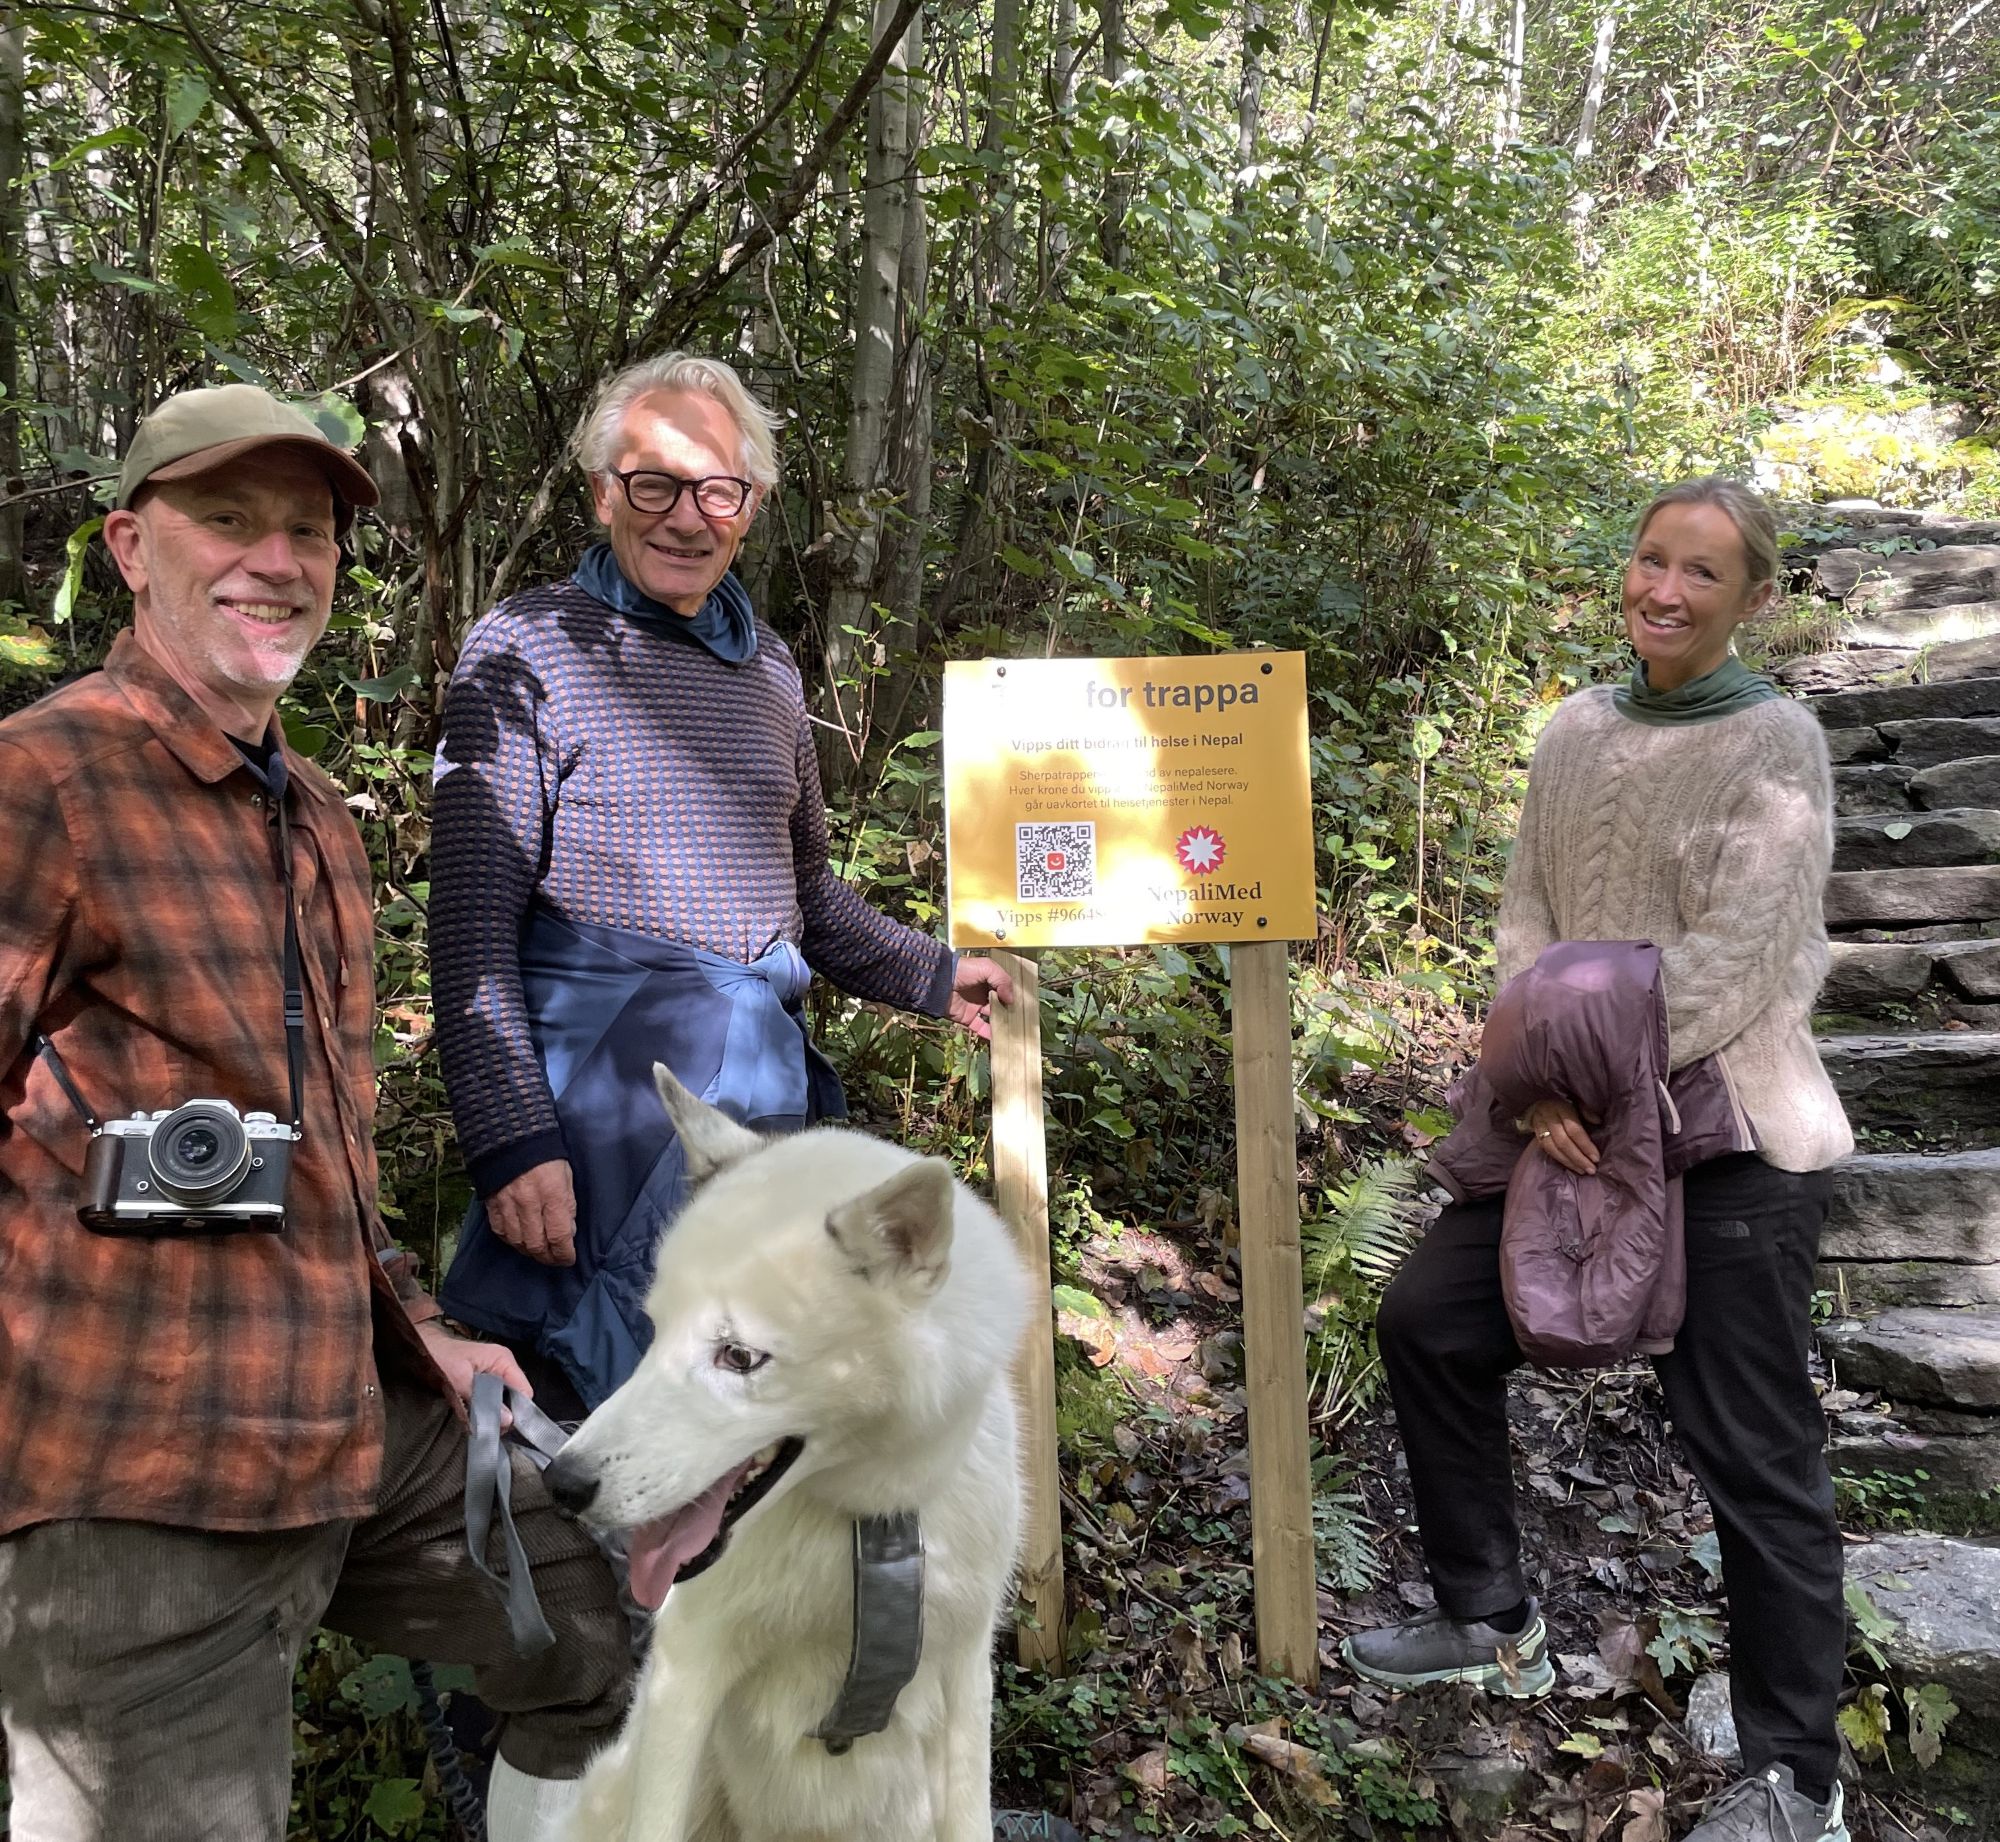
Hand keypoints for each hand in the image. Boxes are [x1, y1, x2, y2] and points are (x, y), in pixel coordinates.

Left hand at [416, 1320, 532, 1426]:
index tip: (504, 1427)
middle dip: (506, 1413)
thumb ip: (484, 1401)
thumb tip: (508, 1420)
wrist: (422, 1348)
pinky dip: (487, 1408)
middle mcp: (504, 1364)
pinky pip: (494, 1397)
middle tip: (489, 1428)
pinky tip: (477, 1415)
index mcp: (503, 1360)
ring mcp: (495, 1371)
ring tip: (481, 1423)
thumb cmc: (440, 1359)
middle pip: (516, 1396)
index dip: (518, 1411)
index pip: (524, 1390)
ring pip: (505, 1398)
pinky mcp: (485, 1379)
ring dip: (495, 1412)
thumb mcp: (460, 1380)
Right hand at [487, 1159, 577, 1265]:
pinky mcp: (492, 1204)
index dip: (564, 1254)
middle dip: (548, 1257)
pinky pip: (500, 1232)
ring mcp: (507, 1205)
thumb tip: (568, 1231)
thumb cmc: (546, 1156)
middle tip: (554, 1259)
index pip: (559, 1236)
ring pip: (517, 1242)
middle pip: (536, 1245)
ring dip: (530, 1251)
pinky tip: (519, 1240)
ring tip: (539, 1252)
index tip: (569, 1258)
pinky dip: (511, 1241)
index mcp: (552, 1195)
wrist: (512, 1136)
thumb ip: (568, 1205)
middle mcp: (529, 1204)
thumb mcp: (566, 1176)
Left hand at [946, 954, 1015, 1040]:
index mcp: (989, 980)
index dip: (1013, 995)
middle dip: (1010, 1011)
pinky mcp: (968, 1018)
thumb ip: (1003, 980)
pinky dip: (989, 1034)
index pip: (1005, 989)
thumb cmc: (963, 970)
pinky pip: (980, 1028)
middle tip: (1022, 1018)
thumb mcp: (988, 967)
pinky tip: (999, 1037)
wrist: (940, 981)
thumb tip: (1011, 999)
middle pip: (1001, 1004)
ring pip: (993, 1017)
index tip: (1024, 1003)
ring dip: (1002, 1023)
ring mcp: (976, 1007)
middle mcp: (983, 994)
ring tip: (1015, 1030)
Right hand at [1524, 1099, 1600, 1175]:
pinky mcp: (1535, 1133)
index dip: (1585, 1145)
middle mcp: (1549, 1117)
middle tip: (1590, 1169)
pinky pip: (1546, 1149)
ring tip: (1582, 1170)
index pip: (1574, 1130)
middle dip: (1578, 1158)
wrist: (1538, 1098)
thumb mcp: (1576, 1099)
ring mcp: (1539, 1126)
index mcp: (1561, 1107)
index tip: (1596, 1158)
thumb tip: (1598, 1121)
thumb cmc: (1563, 1099)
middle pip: (1563, 1142)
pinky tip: (1570, 1165)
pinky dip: (1559, 1159)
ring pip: (1553, 1148)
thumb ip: (1586, 1110)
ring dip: (1568, 1162)